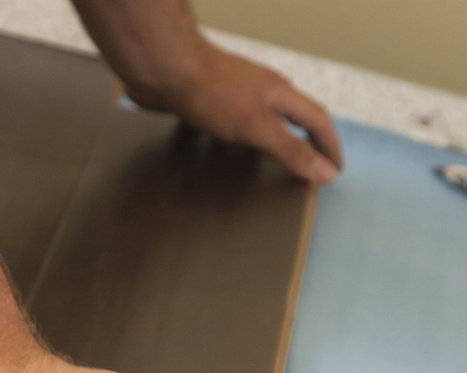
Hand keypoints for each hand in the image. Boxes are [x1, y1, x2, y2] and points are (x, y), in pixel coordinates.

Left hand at [130, 39, 342, 185]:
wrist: (166, 69)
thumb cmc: (212, 94)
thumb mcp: (258, 127)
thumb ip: (292, 149)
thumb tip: (326, 172)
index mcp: (280, 94)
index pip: (317, 120)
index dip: (329, 146)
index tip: (337, 169)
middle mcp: (263, 91)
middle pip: (296, 115)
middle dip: (310, 141)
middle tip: (315, 166)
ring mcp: (238, 93)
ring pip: (268, 117)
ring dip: (280, 137)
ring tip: (280, 160)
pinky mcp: (212, 99)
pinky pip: (238, 121)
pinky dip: (247, 138)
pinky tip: (232, 150)